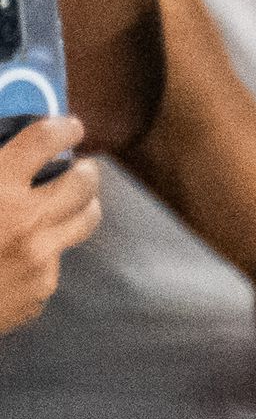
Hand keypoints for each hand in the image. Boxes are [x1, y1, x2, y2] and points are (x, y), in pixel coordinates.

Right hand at [0, 113, 99, 334]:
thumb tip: (2, 148)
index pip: (46, 140)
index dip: (63, 128)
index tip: (70, 127)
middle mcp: (28, 222)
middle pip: (85, 183)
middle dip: (83, 169)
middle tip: (77, 166)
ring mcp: (40, 260)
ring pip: (84, 221)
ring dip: (81, 205)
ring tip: (69, 200)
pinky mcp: (40, 291)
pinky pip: (54, 261)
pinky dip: (43, 249)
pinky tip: (20, 250)